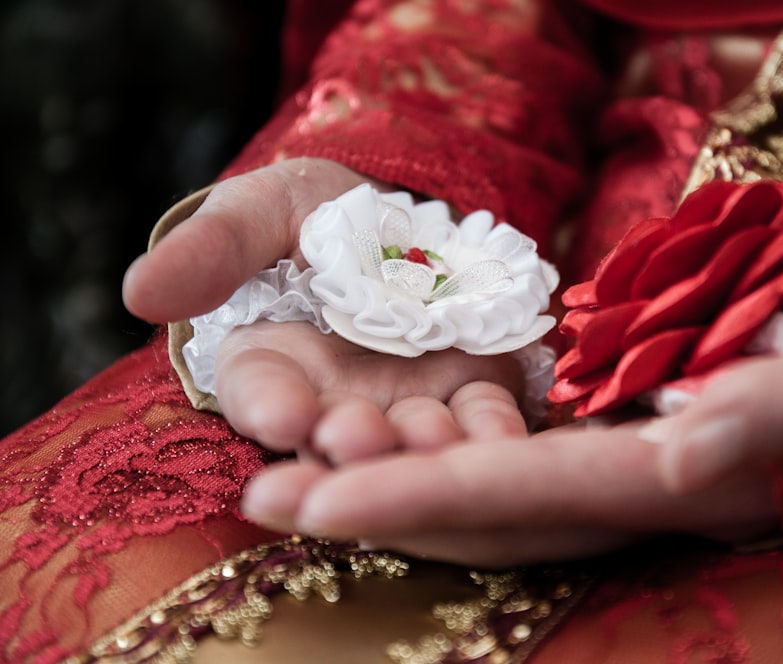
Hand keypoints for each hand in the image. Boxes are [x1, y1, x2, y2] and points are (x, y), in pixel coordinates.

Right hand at [123, 158, 527, 458]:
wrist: (395, 224)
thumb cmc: (312, 218)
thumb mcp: (259, 213)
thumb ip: (212, 249)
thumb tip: (141, 292)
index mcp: (270, 366)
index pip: (260, 394)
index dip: (269, 406)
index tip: (282, 414)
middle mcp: (334, 401)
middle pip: (338, 436)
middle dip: (352, 442)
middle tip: (361, 438)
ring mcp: (404, 404)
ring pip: (411, 441)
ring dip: (424, 452)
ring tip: (437, 447)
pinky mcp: (467, 390)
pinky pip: (479, 418)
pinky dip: (491, 430)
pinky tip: (506, 435)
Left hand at [239, 236, 782, 565]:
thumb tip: (692, 435)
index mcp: (693, 478)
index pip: (535, 494)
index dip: (424, 499)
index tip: (317, 497)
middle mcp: (646, 482)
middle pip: (491, 508)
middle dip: (375, 508)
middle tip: (260, 500)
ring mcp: (631, 456)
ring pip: (493, 484)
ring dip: (390, 481)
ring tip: (288, 476)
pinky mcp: (628, 421)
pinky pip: (522, 446)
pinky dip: (445, 446)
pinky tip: (384, 434)